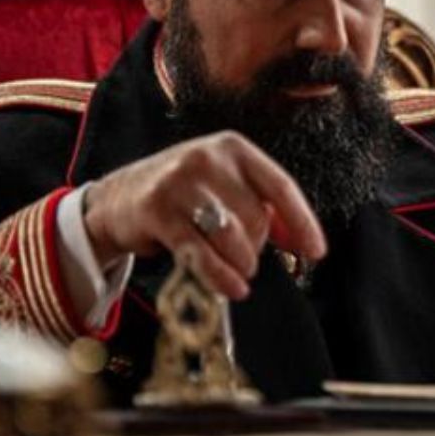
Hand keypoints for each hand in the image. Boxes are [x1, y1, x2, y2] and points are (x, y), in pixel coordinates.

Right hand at [82, 131, 326, 299]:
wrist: (118, 198)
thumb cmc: (182, 195)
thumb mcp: (223, 187)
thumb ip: (263, 208)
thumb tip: (302, 241)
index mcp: (232, 147)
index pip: (279, 186)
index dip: (301, 222)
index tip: (316, 252)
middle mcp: (207, 158)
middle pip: (255, 216)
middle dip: (258, 246)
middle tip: (246, 257)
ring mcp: (179, 183)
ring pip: (232, 235)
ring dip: (242, 263)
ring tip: (240, 272)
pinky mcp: (157, 212)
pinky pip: (200, 252)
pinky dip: (221, 276)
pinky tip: (232, 288)